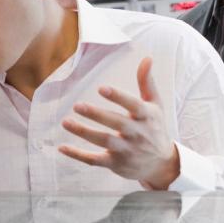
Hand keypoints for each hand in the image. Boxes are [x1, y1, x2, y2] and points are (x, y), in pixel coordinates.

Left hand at [59, 57, 179, 188]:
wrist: (161, 164)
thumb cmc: (155, 128)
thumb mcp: (155, 105)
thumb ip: (147, 82)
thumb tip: (146, 58)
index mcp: (147, 116)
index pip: (133, 105)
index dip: (118, 97)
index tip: (101, 88)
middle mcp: (138, 134)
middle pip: (116, 123)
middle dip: (97, 115)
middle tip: (77, 105)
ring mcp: (126, 151)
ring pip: (103, 141)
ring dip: (84, 132)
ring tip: (65, 122)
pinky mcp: (116, 164)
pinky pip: (95, 160)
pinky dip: (78, 155)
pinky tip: (62, 147)